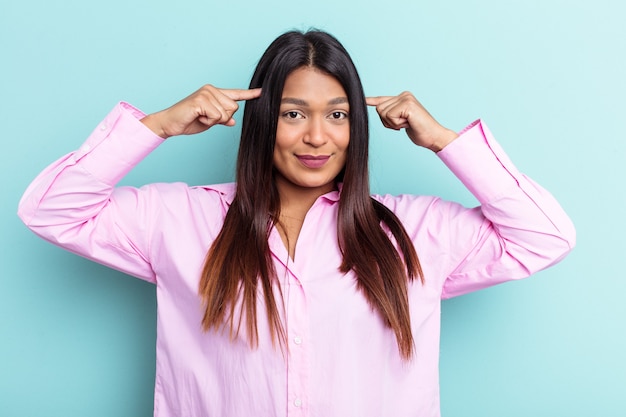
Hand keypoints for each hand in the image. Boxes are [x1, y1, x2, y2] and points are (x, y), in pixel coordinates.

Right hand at [141, 85, 261, 138]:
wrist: (170, 124)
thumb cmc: (188, 121)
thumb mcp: (209, 121)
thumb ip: (222, 118)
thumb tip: (232, 121)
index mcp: (214, 93)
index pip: (235, 94)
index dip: (249, 94)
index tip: (261, 92)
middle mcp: (211, 90)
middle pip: (233, 108)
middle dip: (221, 118)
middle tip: (204, 117)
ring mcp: (206, 93)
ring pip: (225, 113)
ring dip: (213, 120)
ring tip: (200, 117)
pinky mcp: (201, 100)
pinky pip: (216, 116)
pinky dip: (208, 121)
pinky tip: (197, 117)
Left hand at [366, 92, 457, 151]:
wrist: (434, 136)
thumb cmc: (420, 131)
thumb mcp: (402, 121)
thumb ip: (391, 114)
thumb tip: (379, 110)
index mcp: (403, 97)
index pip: (382, 99)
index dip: (371, 101)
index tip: (363, 100)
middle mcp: (404, 95)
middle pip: (379, 109)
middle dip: (387, 122)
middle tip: (403, 124)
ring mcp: (406, 98)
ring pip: (382, 112)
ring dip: (393, 123)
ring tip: (407, 123)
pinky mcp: (407, 104)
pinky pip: (389, 116)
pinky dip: (396, 124)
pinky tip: (408, 124)